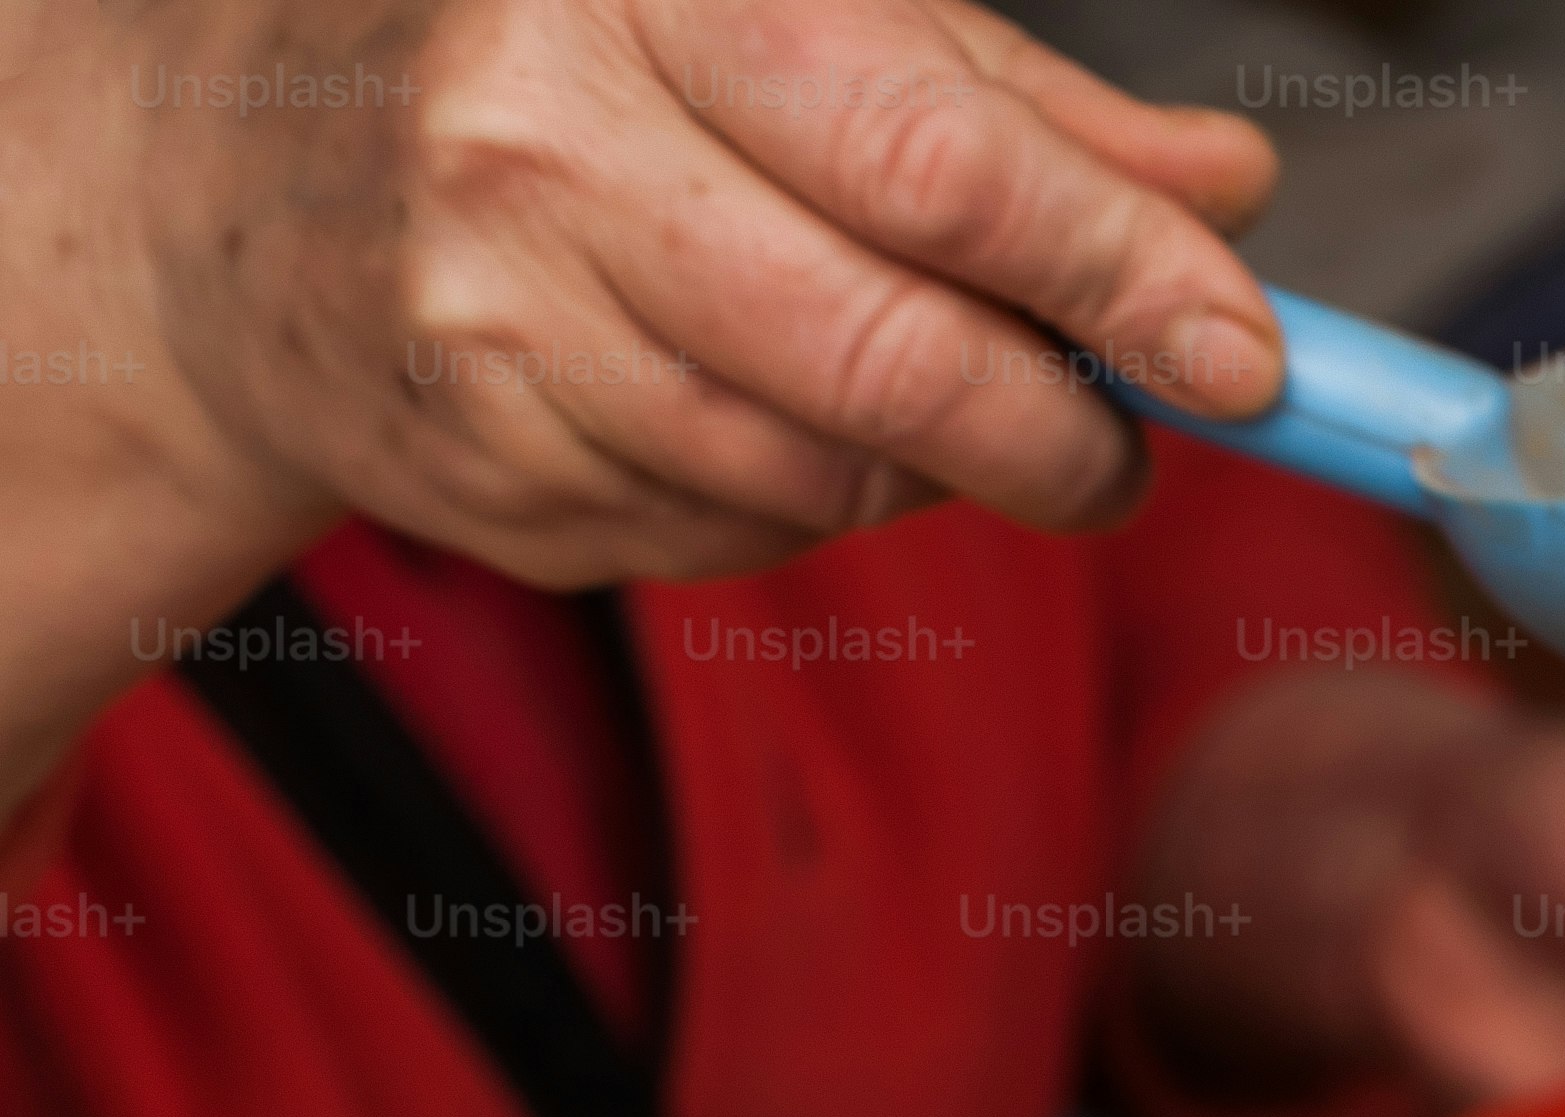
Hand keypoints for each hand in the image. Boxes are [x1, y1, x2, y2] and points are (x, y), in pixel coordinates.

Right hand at [90, 0, 1288, 581]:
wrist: (237, 182)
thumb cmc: (573, 79)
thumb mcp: (786, 27)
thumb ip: (1015, 111)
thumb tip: (1224, 192)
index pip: (933, 154)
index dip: (1114, 270)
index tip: (1242, 355)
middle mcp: (547, 132)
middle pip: (893, 352)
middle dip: (1057, 432)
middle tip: (1127, 450)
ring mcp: (493, 307)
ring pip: (826, 472)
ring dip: (927, 474)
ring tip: (905, 398)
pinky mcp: (476, 456)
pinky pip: (731, 533)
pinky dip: (795, 504)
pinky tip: (739, 416)